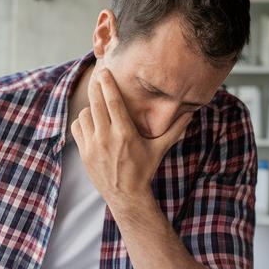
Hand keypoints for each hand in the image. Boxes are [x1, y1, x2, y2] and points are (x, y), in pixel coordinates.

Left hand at [70, 68, 190, 211]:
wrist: (126, 196)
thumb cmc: (144, 170)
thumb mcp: (159, 149)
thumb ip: (174, 130)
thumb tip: (191, 113)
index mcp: (126, 134)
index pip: (113, 102)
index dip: (107, 84)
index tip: (104, 71)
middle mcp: (107, 138)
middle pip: (96, 103)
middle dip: (96, 87)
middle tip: (98, 77)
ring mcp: (93, 146)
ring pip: (85, 114)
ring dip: (91, 107)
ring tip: (99, 107)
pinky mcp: (83, 153)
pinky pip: (77, 127)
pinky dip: (83, 121)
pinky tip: (91, 122)